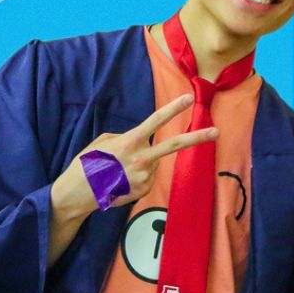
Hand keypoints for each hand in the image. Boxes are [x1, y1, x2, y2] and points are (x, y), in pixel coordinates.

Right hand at [50, 94, 216, 220]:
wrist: (78, 194)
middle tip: (216, 131)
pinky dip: (139, 176)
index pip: (155, 121)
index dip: (173, 109)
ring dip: (144, 163)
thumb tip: (144, 143)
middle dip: (197, 138)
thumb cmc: (88, 163)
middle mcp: (141, 158)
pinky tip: (122, 179)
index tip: (189, 98)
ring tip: (120, 170)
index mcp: (130, 142)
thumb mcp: (103, 142)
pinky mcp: (145, 189)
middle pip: (174, 145)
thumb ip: (127, 137)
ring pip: (154, 162)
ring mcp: (145, 176)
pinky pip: (149, 177)